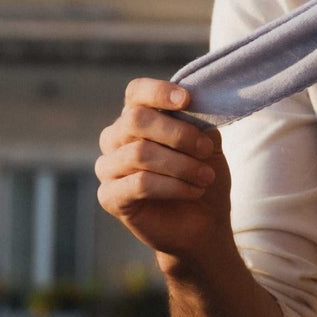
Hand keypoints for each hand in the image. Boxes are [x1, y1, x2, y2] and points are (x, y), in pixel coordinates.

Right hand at [97, 79, 231, 267]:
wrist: (203, 224)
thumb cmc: (202, 177)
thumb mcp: (208, 144)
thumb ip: (198, 122)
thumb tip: (195, 104)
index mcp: (136, 118)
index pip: (136, 93)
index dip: (159, 92)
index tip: (187, 100)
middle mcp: (115, 139)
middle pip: (136, 120)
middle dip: (178, 134)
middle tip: (206, 149)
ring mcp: (108, 168)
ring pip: (140, 153)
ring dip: (182, 164)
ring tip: (206, 176)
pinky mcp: (109, 197)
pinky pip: (140, 183)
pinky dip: (174, 186)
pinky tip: (194, 191)